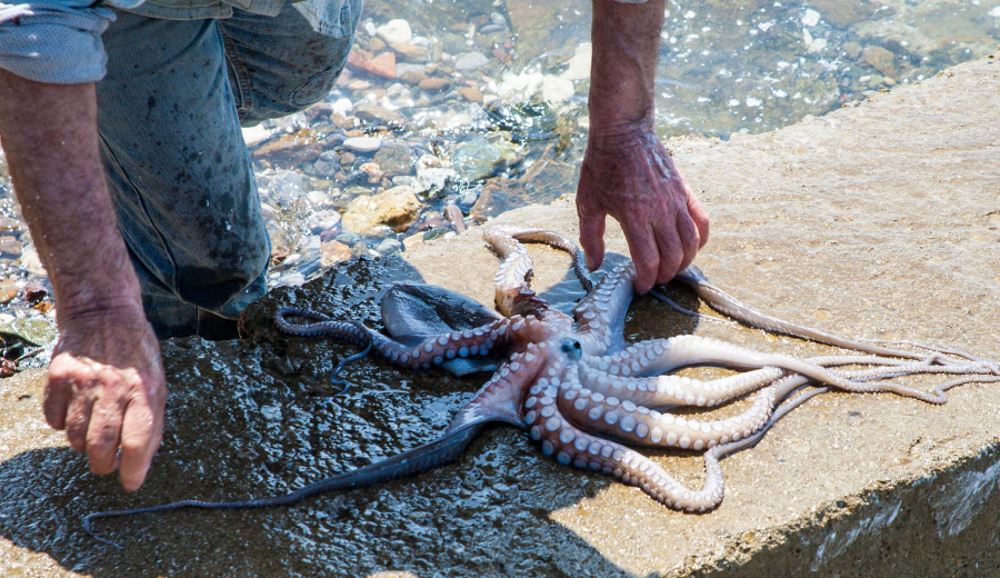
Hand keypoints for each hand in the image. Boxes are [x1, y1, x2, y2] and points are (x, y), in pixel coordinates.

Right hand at [44, 305, 165, 490]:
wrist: (103, 312)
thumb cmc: (136, 353)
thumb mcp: (157, 382)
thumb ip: (152, 421)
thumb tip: (142, 462)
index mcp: (143, 390)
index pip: (137, 441)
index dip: (133, 470)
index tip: (130, 483)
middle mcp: (112, 388)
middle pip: (101, 447)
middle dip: (103, 465)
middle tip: (105, 465)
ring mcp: (82, 383)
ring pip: (76, 439)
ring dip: (84, 446)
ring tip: (93, 434)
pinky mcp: (57, 378)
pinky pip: (54, 421)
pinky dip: (64, 425)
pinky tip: (77, 411)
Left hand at [576, 126, 709, 293]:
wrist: (623, 132)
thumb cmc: (602, 167)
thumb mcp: (588, 203)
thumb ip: (591, 237)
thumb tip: (594, 265)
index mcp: (635, 217)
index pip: (649, 261)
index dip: (647, 280)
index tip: (641, 287)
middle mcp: (660, 211)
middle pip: (673, 256)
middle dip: (665, 275)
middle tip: (655, 280)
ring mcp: (676, 201)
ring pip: (691, 242)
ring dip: (684, 261)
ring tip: (673, 268)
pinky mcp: (684, 191)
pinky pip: (702, 221)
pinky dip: (701, 239)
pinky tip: (693, 247)